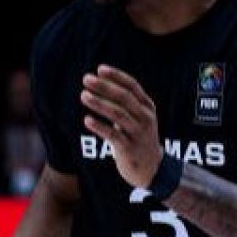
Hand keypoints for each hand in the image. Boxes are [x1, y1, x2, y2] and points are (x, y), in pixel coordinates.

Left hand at [81, 65, 161, 188]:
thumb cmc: (138, 137)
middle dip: (104, 87)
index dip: (116, 76)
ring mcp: (138, 133)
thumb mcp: (137, 117)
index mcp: (147, 107)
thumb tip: (99, 83)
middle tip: (86, 79)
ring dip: (99, 103)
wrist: (152, 168)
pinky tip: (87, 120)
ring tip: (83, 95)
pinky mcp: (129, 148)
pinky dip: (99, 127)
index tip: (99, 69)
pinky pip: (113, 135)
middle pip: (124, 97)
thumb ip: (124, 102)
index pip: (132, 86)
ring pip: (118, 114)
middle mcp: (145, 118)